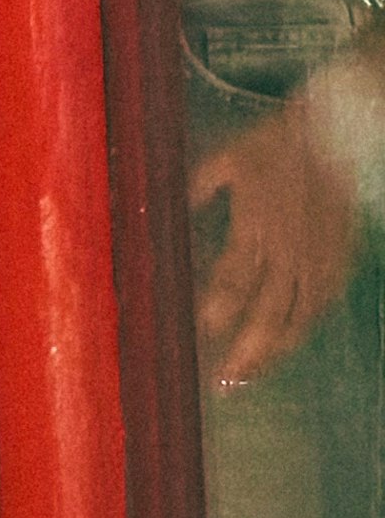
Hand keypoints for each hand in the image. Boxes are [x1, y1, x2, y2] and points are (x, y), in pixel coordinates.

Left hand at [194, 88, 366, 390]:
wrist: (337, 134)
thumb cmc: (276, 143)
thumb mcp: (228, 159)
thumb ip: (202, 187)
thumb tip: (179, 209)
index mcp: (257, 225)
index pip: (236, 277)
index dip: (220, 307)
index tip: (204, 330)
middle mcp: (287, 250)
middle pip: (267, 312)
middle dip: (245, 351)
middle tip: (225, 383)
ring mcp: (316, 260)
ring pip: (296, 318)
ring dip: (273, 350)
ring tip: (250, 377)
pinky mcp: (338, 261)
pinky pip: (321, 304)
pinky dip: (302, 328)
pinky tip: (286, 346)